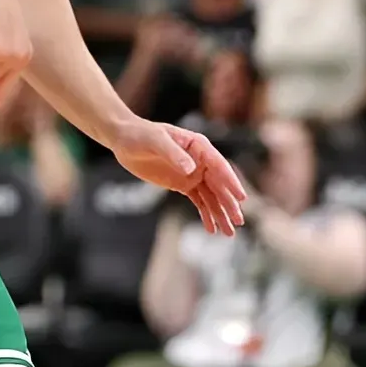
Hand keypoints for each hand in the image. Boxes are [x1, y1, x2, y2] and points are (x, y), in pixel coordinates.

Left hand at [111, 117, 247, 235]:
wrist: (124, 139)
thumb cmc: (141, 134)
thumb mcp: (156, 141)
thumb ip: (174, 154)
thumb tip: (190, 169)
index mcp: (199, 146)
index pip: (219, 166)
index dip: (231, 182)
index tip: (241, 198)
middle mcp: (200, 161)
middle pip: (219, 184)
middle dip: (229, 203)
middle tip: (238, 221)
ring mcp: (192, 173)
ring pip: (211, 196)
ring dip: (220, 213)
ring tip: (228, 233)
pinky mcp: (182, 184)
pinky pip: (198, 200)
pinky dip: (206, 214)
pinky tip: (211, 228)